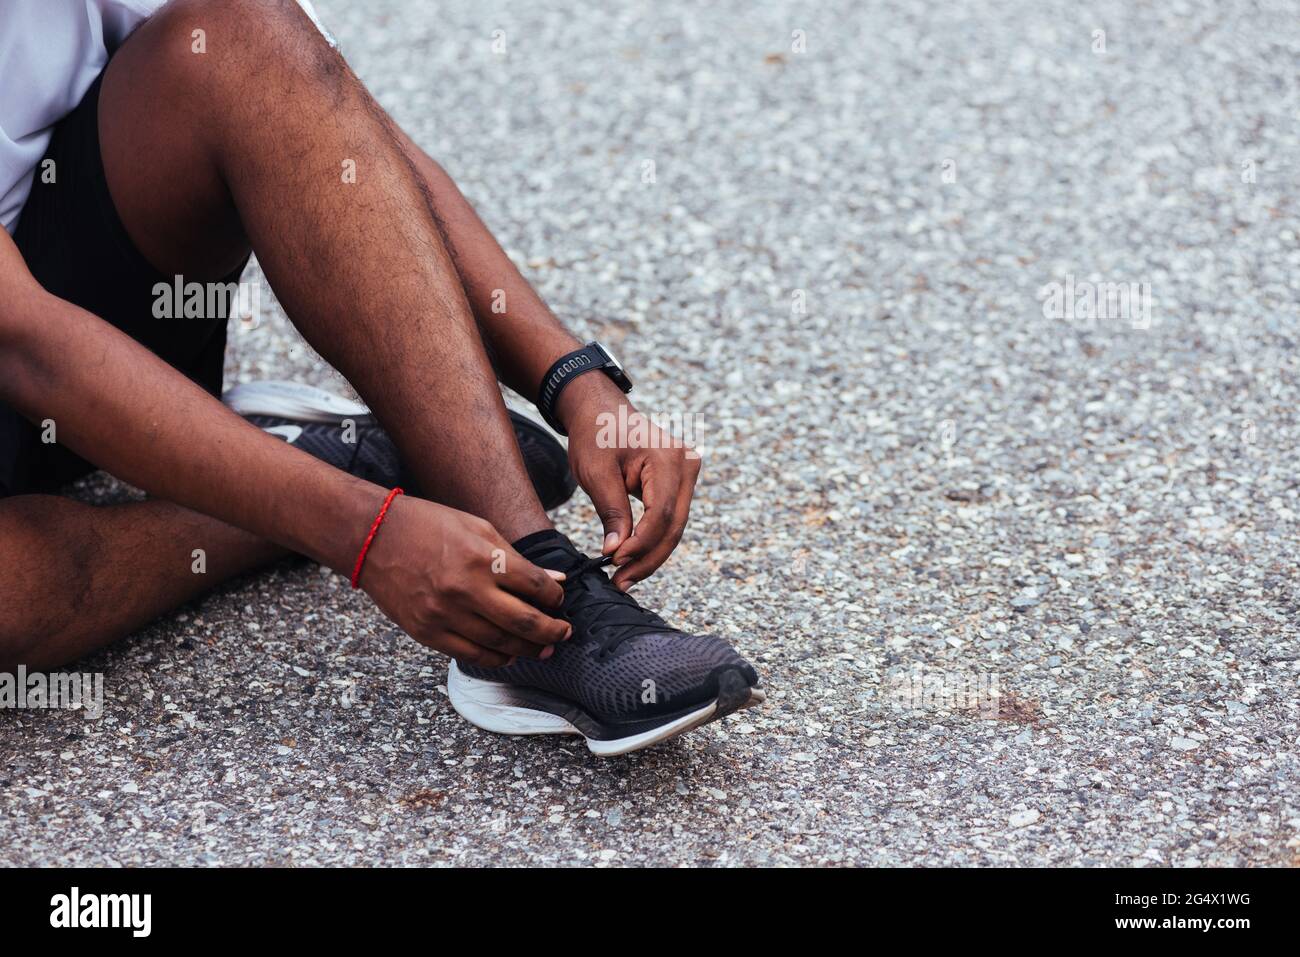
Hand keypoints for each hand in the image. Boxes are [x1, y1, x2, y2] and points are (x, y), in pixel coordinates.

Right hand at [356, 495, 570, 665]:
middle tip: (564, 634)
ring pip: (501, 644)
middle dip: (552, 632)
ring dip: (528, 649)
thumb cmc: (429, 526)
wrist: (374, 537)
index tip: (559, 601)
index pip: (536, 587)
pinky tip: (509, 654)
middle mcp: (467, 590)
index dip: (555, 597)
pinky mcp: (427, 633)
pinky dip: (496, 658)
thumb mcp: (479, 529)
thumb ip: (517, 559)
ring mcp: (445, 615)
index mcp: (484, 558)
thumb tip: (554, 580)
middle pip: (524, 622)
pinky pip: (471, 655)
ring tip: (544, 648)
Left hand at [559, 376, 701, 589]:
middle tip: (621, 582)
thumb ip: (611, 512)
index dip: (640, 543)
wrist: (600, 409)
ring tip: (624, 577)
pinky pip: (669, 518)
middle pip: (674, 525)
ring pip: (674, 527)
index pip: (661, 513)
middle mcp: (687, 465)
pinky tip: (632, 560)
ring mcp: (687, 474)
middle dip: (648, 558)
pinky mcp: (679, 483)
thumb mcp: (596, 473)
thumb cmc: (595, 433)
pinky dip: (651, 540)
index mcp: (669, 458)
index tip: (615, 562)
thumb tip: (616, 553)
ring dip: (650, 554)